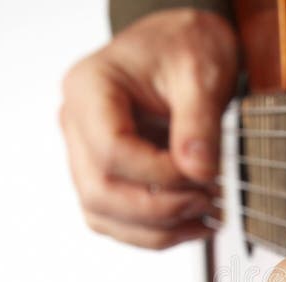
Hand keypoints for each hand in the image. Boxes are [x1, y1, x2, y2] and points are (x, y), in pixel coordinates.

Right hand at [60, 9, 235, 248]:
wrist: (183, 46)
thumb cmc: (186, 48)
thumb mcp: (202, 73)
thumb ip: (200, 123)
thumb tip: (199, 174)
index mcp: (88, 88)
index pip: (111, 150)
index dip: (160, 174)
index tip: (205, 175)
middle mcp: (75, 123)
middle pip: (99, 191)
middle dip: (160, 208)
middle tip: (210, 201)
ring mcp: (84, 152)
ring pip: (103, 214)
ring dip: (158, 230)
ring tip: (208, 217)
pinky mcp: (103, 174)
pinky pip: (116, 219)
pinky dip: (155, 232)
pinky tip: (196, 225)